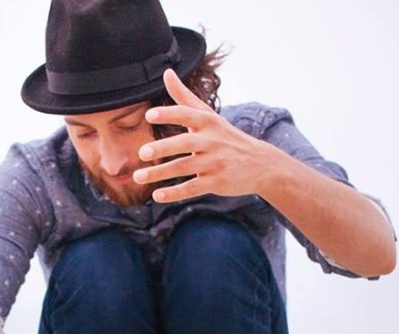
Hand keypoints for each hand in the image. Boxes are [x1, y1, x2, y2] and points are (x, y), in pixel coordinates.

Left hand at [135, 69, 285, 202]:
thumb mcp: (209, 115)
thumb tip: (166, 72)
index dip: (169, 114)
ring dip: (160, 173)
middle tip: (142, 152)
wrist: (261, 164)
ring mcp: (214, 163)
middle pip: (184, 143)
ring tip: (138, 177)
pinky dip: (174, 193)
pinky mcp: (216, 183)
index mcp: (208, 123)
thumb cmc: (228, 137)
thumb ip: (184, 96)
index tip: (150, 115)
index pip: (187, 114)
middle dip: (163, 148)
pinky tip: (157, 195)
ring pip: (184, 168)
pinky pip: (192, 188)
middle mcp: (211, 141)